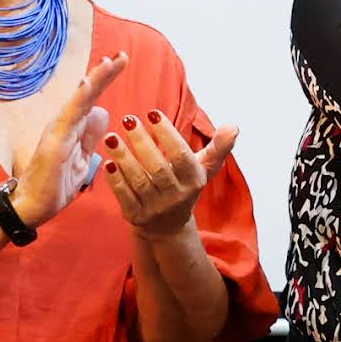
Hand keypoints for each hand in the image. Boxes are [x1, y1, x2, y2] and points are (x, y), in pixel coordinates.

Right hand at [0, 47, 129, 226]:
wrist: (31, 207)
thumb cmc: (53, 186)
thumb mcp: (82, 159)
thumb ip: (91, 136)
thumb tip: (102, 112)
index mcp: (72, 129)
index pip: (92, 99)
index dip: (105, 80)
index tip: (122, 62)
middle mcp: (64, 124)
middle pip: (87, 93)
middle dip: (105, 74)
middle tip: (123, 55)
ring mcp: (58, 130)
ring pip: (79, 99)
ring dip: (95, 80)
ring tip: (111, 62)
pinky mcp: (54, 140)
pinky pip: (69, 115)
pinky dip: (80, 98)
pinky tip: (89, 83)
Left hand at [105, 111, 236, 238]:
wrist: (167, 227)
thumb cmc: (184, 186)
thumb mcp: (203, 169)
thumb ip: (218, 147)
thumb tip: (233, 126)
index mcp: (194, 181)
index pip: (181, 156)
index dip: (167, 134)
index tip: (152, 113)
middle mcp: (177, 196)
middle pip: (159, 168)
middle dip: (142, 142)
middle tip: (129, 119)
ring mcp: (156, 208)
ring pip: (139, 181)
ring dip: (124, 158)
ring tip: (112, 137)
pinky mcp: (136, 217)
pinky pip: (124, 197)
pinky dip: (116, 180)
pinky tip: (107, 163)